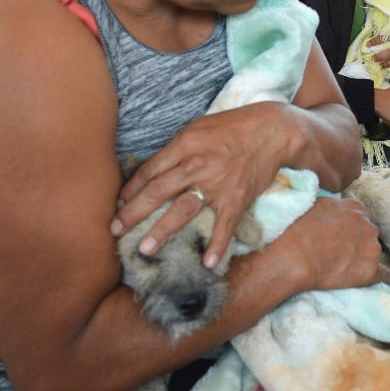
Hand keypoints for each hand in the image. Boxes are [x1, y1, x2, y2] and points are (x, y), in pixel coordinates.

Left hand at [110, 102, 289, 268]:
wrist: (274, 130)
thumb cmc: (234, 127)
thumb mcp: (199, 128)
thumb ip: (177, 149)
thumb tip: (154, 171)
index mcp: (185, 144)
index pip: (150, 171)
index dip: (131, 190)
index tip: (119, 206)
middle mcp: (197, 164)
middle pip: (158, 192)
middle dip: (133, 214)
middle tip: (116, 231)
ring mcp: (218, 183)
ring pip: (183, 210)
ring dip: (162, 231)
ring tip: (145, 249)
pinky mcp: (237, 197)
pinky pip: (224, 225)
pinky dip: (217, 246)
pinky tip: (207, 263)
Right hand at [278, 196, 389, 289]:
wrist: (295, 256)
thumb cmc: (297, 230)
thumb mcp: (315, 205)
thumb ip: (331, 209)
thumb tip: (331, 214)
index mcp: (355, 208)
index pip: (360, 218)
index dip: (350, 230)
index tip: (340, 238)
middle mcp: (368, 225)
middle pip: (368, 235)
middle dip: (357, 243)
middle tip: (339, 254)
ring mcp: (372, 248)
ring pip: (373, 254)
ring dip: (363, 260)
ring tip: (344, 269)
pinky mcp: (371, 270)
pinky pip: (383, 275)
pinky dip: (379, 278)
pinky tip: (370, 281)